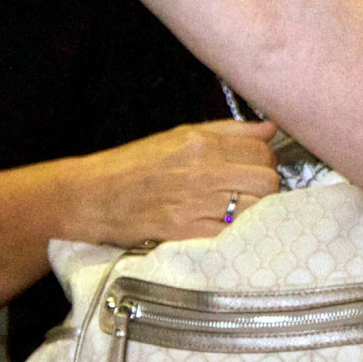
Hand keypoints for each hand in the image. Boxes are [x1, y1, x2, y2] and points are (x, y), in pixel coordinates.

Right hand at [71, 119, 281, 244]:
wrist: (92, 196)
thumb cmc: (134, 164)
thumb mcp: (180, 135)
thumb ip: (229, 131)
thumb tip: (270, 129)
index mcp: (201, 144)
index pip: (261, 151)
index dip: (265, 160)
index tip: (255, 166)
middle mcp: (202, 172)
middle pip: (266, 180)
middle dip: (265, 184)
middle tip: (249, 188)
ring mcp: (195, 204)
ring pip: (256, 207)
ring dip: (255, 208)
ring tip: (238, 206)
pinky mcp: (186, 233)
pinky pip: (232, 232)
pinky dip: (235, 229)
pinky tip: (222, 222)